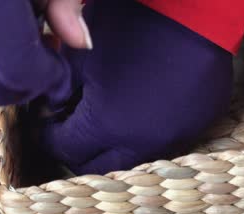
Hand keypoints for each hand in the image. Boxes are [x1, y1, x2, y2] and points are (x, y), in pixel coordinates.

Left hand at [37, 0, 232, 174]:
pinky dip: (143, 136)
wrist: (192, 9)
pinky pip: (162, 145)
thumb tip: (53, 109)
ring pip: (131, 162)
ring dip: (113, 148)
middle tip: (73, 130)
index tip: (48, 125)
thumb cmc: (131, 24)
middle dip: (78, 152)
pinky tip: (141, 111)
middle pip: (98, 169)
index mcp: (107, 124)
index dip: (50, 137)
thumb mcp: (81, 55)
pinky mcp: (195, 128)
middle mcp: (142, 143)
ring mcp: (173, 138)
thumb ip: (61, 90)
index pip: (64, 150)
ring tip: (108, 120)